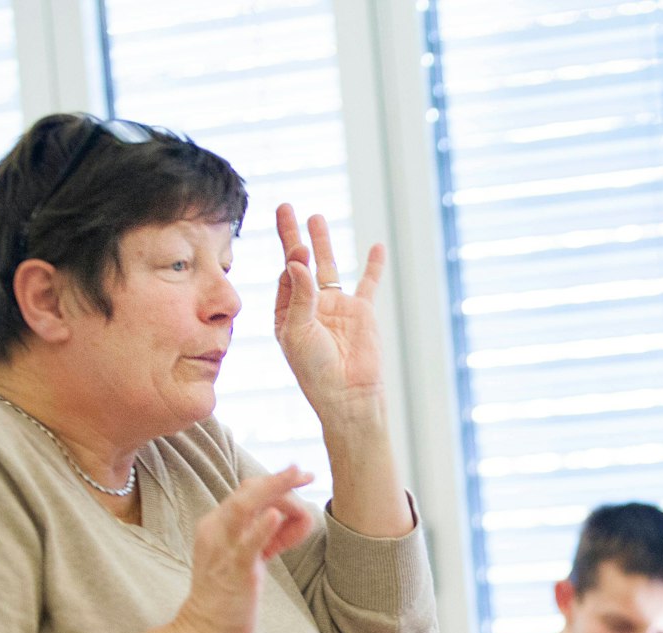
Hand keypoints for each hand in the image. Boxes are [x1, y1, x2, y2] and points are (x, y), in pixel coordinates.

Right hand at [175, 465, 315, 632]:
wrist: (206, 627)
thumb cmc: (229, 592)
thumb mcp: (247, 555)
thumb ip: (265, 535)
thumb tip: (288, 517)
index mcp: (216, 524)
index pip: (245, 492)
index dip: (274, 481)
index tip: (300, 475)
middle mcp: (215, 529)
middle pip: (246, 493)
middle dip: (279, 480)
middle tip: (305, 473)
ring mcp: (223, 548)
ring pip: (244, 508)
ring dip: (275, 490)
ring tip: (297, 478)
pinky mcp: (235, 569)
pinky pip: (247, 544)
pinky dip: (262, 528)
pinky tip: (276, 516)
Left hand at [273, 204, 385, 419]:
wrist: (349, 396)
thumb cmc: (316, 372)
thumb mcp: (299, 333)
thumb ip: (300, 296)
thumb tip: (297, 260)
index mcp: (288, 314)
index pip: (286, 276)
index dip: (290, 259)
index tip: (295, 248)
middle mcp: (311, 307)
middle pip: (300, 263)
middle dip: (292, 236)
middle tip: (286, 208)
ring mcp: (337, 308)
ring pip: (329, 266)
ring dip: (322, 243)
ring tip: (316, 217)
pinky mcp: (362, 312)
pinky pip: (368, 283)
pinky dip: (373, 266)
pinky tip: (377, 248)